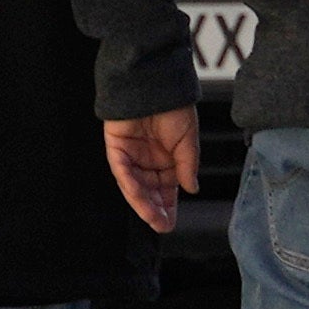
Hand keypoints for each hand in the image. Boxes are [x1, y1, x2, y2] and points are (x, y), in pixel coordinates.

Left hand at [103, 107, 198, 233]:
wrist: (155, 83)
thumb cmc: (174, 107)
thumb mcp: (188, 140)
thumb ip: (188, 166)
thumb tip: (192, 188)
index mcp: (167, 159)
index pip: (166, 189)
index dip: (168, 206)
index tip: (170, 223)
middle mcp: (148, 160)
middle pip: (149, 191)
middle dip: (155, 209)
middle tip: (162, 225)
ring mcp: (131, 155)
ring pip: (134, 185)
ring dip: (142, 202)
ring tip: (152, 217)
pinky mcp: (116, 147)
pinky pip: (121, 170)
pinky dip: (129, 184)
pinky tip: (139, 196)